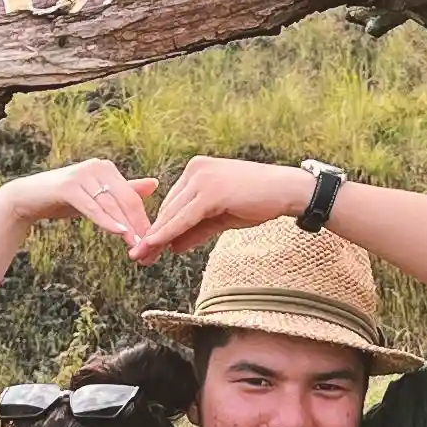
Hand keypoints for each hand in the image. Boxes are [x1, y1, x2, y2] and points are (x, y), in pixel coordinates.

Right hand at [0, 157, 158, 254]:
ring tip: (137, 246)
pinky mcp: (69, 186)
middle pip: (126, 200)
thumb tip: (154, 184)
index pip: (132, 197)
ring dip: (125, 227)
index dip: (143, 220)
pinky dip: (107, 221)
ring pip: (111, 205)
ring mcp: (83, 174)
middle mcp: (98, 166)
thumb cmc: (63, 199)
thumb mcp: (96, 196)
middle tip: (148, 249)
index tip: (153, 242)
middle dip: (138, 226)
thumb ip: (123, 190)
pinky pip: (93, 207)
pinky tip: (120, 233)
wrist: (27, 198)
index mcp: (107, 168)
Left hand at [136, 154, 314, 258]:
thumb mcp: (222, 217)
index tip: (146, 246)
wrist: (287, 191)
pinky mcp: (210, 192)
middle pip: (168, 208)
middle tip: (139, 257)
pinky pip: (183, 218)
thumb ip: (197, 229)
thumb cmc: (259, 201)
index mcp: (197, 170)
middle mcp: (196, 170)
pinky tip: (155, 246)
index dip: (159, 226)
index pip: (173, 203)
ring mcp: (202, 178)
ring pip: (172, 214)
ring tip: (142, 257)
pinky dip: (167, 233)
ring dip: (155, 237)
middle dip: (153, 235)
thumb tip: (174, 247)